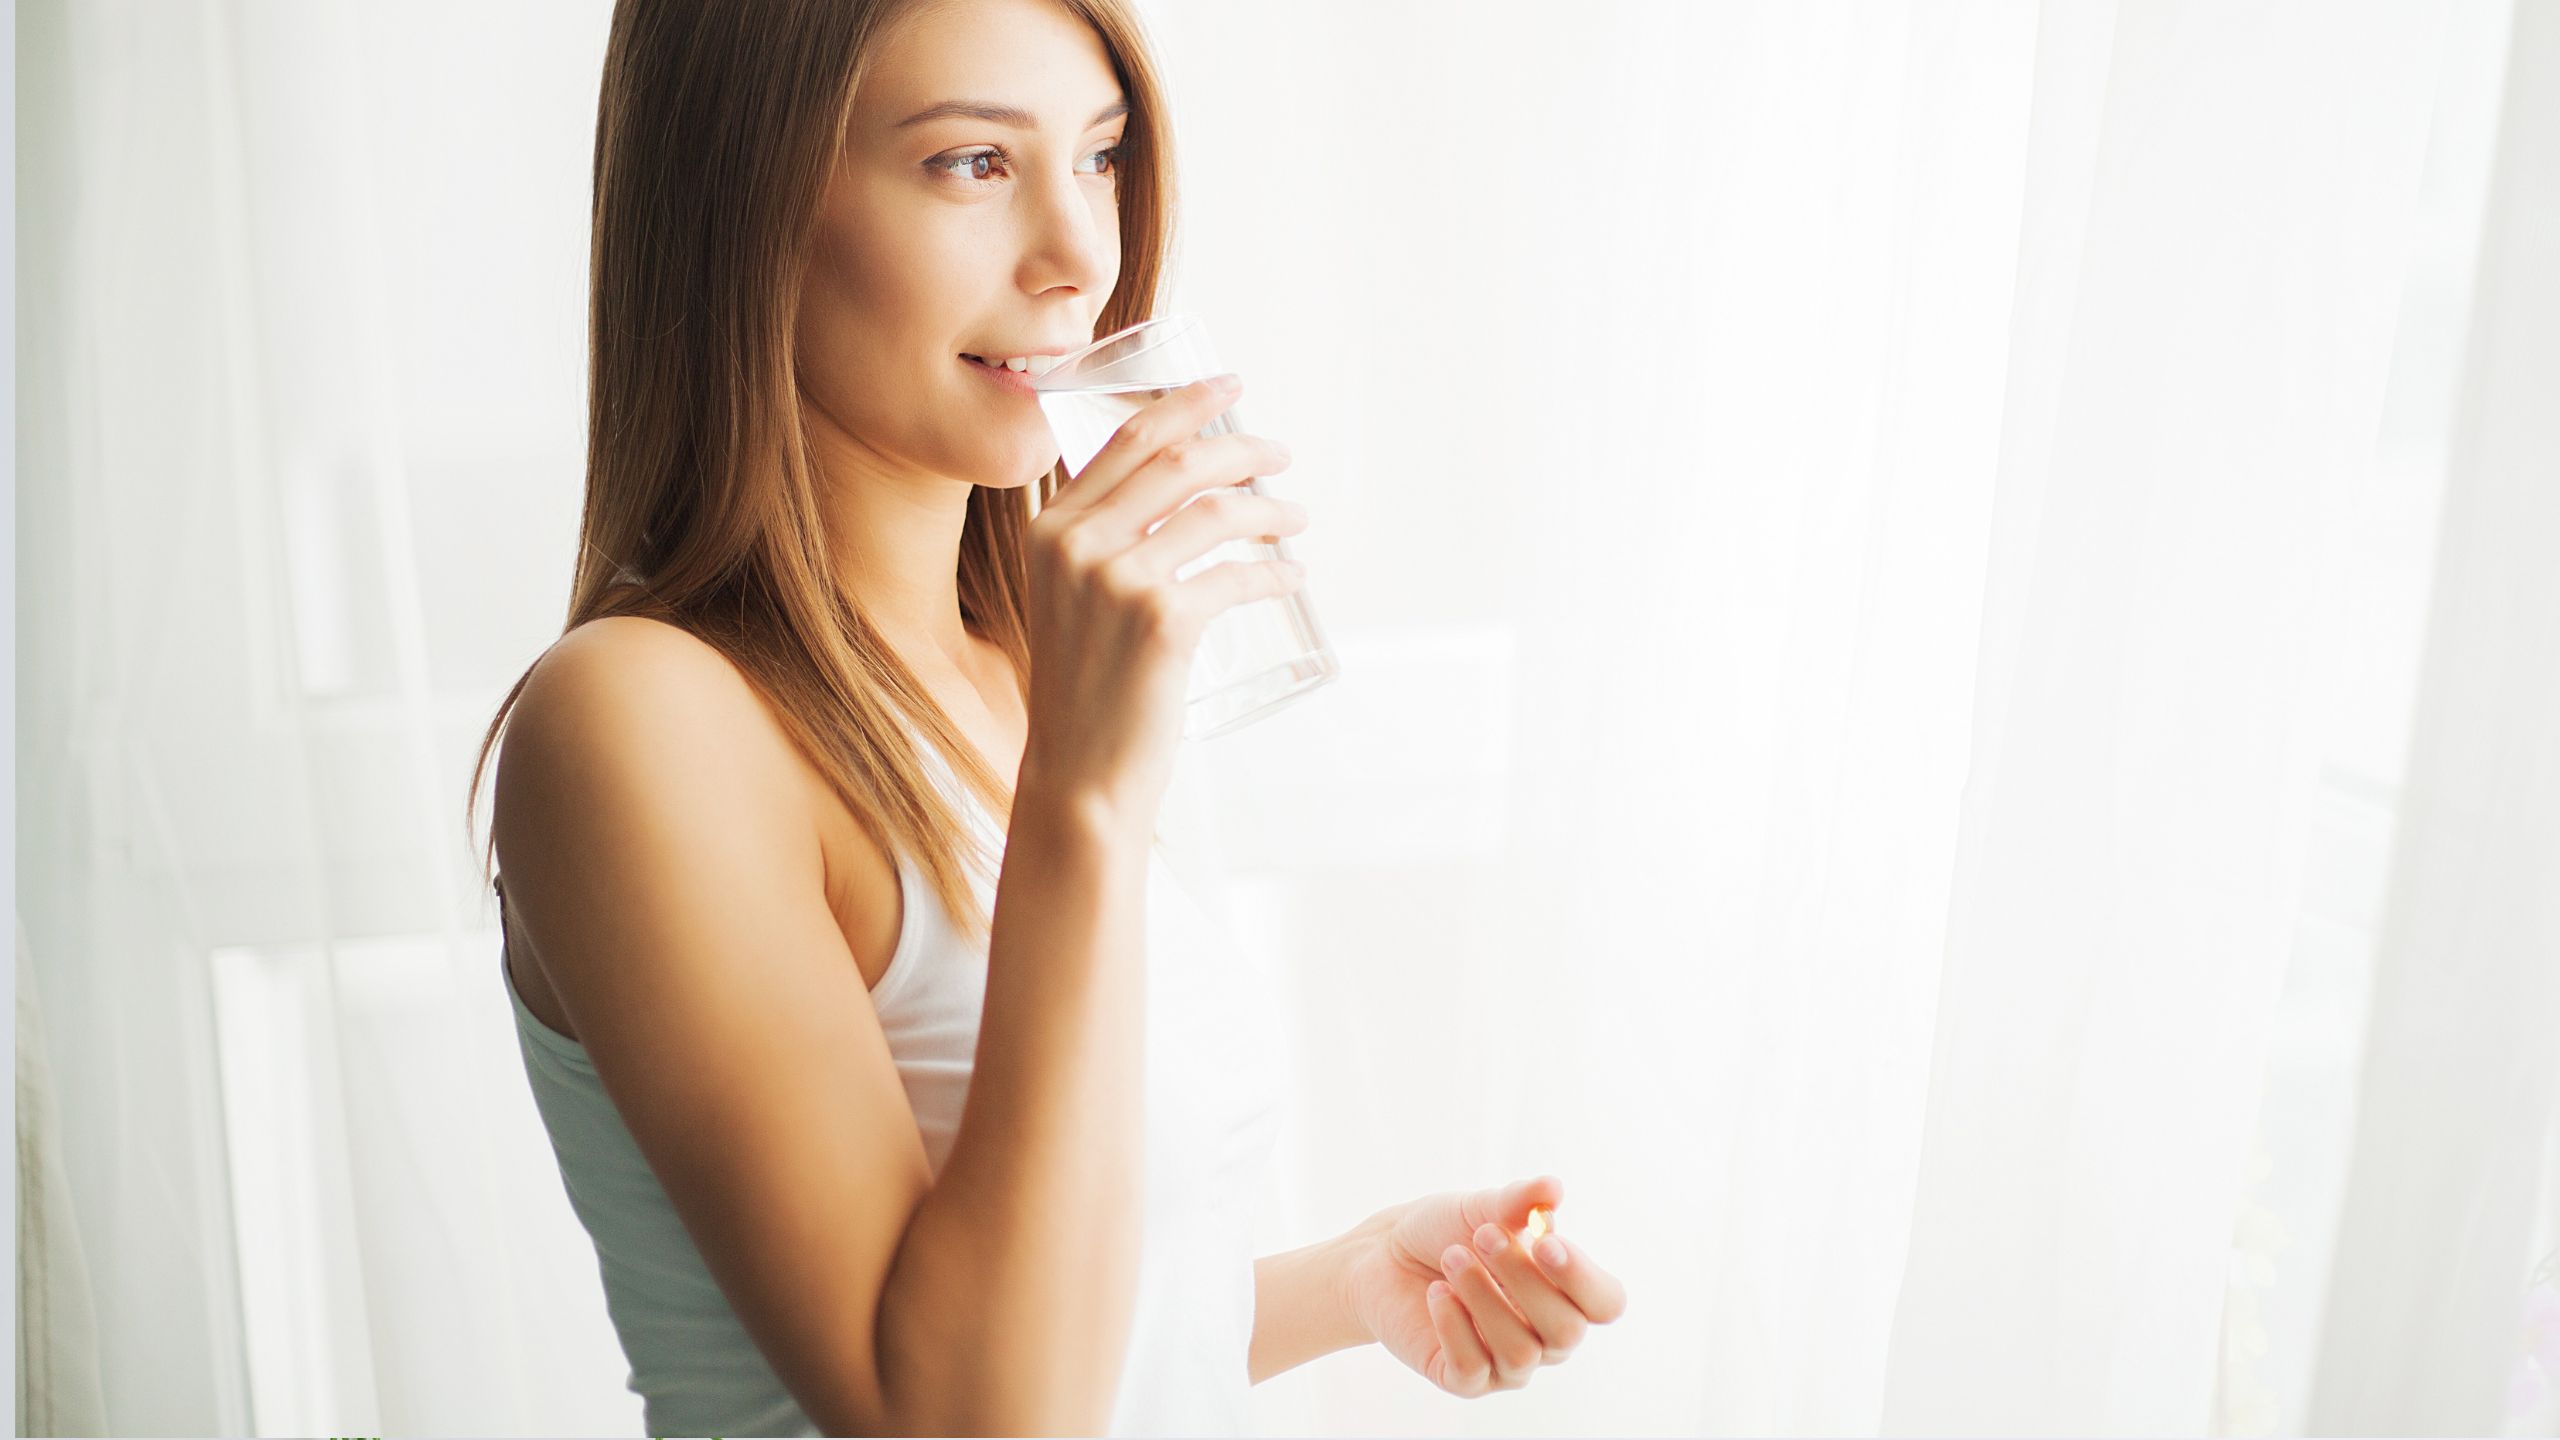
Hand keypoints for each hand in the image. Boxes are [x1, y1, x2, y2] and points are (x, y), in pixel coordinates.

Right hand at [1018, 373, 1305, 831]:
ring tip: (1296, 519)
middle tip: (1280, 454)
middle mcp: (1078, 544)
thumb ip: (1101, 545)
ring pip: (1216, 511)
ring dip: (1270, 508)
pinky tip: (1292, 575)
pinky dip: (1275, 570)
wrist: (1079, 774)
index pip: (1126, 440)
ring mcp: (1119, 581)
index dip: (1184, 403)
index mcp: (1051, 530)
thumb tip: (1178, 497)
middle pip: (1178, 460)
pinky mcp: (1163, 622)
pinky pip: (1239, 575)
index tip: (1227, 387)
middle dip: (1241, 446)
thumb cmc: (1085, 691)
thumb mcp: (1069, 600)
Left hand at [1337, 1175, 1628, 1396]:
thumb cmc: (1446, 1230)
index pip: (1605, 1303)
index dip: (1582, 1278)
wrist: (1385, 1254)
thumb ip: (1519, 1201)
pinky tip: (1436, 1293)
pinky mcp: (1465, 1380)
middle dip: (1523, 1280)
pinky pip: (1472, 1367)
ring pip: (1519, 1351)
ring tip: (1450, 1258)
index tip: (1545, 1242)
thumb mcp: (1483, 1208)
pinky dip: (1454, 1325)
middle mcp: (1545, 1336)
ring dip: (1482, 1297)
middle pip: (1567, 1330)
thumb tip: (1553, 1187)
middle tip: (1482, 1236)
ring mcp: (1508, 1365)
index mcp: (1564, 1293)